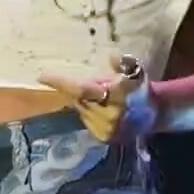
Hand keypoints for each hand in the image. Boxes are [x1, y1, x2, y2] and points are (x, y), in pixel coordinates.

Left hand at [37, 53, 158, 143]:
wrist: (152, 116)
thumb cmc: (139, 90)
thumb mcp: (135, 72)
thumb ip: (122, 64)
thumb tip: (112, 55)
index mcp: (116, 95)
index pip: (81, 88)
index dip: (61, 82)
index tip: (42, 76)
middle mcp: (109, 114)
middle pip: (79, 99)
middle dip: (77, 90)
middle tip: (91, 85)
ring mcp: (105, 128)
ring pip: (81, 109)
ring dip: (84, 101)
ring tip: (100, 98)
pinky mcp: (103, 137)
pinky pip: (86, 120)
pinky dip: (88, 112)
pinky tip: (100, 109)